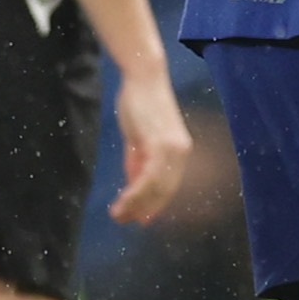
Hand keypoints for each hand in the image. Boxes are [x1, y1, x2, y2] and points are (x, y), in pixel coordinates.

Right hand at [109, 65, 191, 223]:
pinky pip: (148, 177)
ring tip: (117, 215)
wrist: (144, 78)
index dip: (155, 205)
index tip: (141, 220)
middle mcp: (181, 151)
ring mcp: (172, 148)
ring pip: (156, 188)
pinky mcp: (160, 143)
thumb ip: (138, 163)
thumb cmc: (141, 105)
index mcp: (180, 150)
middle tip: (122, 220)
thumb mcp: (139, 141)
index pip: (169, 186)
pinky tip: (122, 202)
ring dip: (135, 205)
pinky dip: (135, 193)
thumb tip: (134, 187)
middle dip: (144, 209)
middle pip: (164, 191)